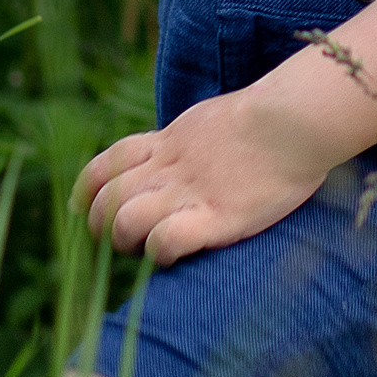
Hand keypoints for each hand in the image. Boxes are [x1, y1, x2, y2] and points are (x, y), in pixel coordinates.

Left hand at [74, 87, 329, 265]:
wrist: (292, 122)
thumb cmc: (262, 120)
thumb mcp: (206, 121)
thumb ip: (182, 142)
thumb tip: (172, 153)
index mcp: (165, 142)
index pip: (106, 164)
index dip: (87, 190)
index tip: (84, 209)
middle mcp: (167, 167)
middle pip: (106, 198)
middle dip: (101, 226)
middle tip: (120, 242)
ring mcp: (189, 192)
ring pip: (125, 220)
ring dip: (125, 242)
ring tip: (143, 251)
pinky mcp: (216, 218)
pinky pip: (166, 240)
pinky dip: (159, 253)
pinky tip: (173, 256)